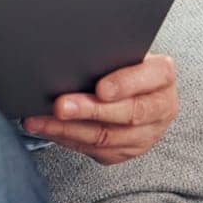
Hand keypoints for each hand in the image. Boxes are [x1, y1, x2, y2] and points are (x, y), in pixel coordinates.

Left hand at [24, 53, 178, 164]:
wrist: (127, 88)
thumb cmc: (117, 64)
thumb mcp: (117, 51)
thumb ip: (104, 53)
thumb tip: (70, 54)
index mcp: (162, 75)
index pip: (153, 76)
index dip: (126, 84)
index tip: (100, 88)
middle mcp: (161, 106)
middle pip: (130, 113)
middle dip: (90, 110)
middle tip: (60, 106)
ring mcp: (147, 133)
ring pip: (109, 137)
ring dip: (69, 129)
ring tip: (40, 120)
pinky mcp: (128, 150)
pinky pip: (96, 150)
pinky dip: (66, 139)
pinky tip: (45, 129)